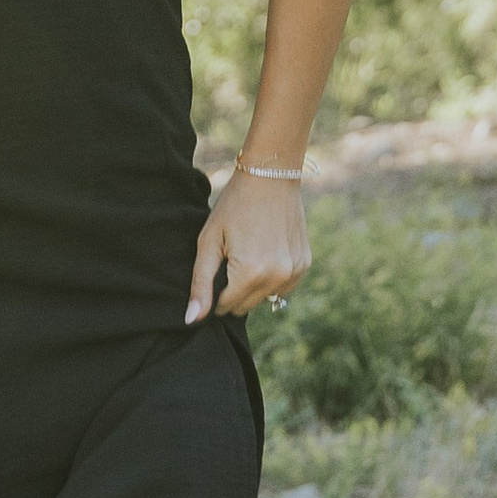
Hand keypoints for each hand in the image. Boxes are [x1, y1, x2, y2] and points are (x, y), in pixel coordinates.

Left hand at [187, 166, 310, 325]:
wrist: (270, 176)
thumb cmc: (234, 206)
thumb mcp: (209, 241)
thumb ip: (200, 284)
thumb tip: (192, 321)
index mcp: (251, 274)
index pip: (225, 307)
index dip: (215, 291)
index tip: (216, 266)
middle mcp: (277, 278)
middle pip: (245, 306)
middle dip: (234, 289)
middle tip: (232, 256)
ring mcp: (294, 272)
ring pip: (265, 299)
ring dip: (254, 285)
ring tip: (249, 252)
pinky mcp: (304, 264)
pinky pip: (283, 288)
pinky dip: (272, 278)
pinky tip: (265, 252)